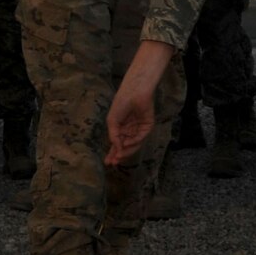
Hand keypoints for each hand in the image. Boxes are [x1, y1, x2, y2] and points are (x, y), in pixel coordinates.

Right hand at [105, 41, 173, 165]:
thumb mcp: (112, 121)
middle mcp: (130, 129)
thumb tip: (116, 148)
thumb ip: (114, 135)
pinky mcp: (148, 125)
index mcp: (121, 127)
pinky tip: (127, 143)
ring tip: (120, 155)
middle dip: (120, 154)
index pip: (117, 143)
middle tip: (114, 163)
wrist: (134, 91)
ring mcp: (139, 127)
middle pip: (125, 145)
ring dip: (127, 150)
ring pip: (134, 143)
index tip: (107, 162)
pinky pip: (141, 136)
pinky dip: (134, 141)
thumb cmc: (121, 102)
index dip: (112, 152)